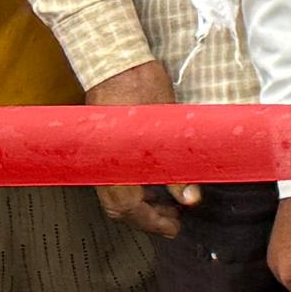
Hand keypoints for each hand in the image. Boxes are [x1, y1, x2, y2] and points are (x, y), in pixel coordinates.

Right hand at [82, 58, 197, 237]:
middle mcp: (101, 167)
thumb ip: (176, 168)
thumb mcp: (166, 131)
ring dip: (142, 203)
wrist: (116, 63)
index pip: (130, 210)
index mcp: (114, 166)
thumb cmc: (140, 90)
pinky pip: (114, 178)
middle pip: (120, 208)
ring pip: (116, 195)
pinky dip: (133, 186)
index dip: (153, 223)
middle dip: (148, 218)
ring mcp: (99, 157)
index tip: (175, 228)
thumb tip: (191, 198)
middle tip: (175, 219)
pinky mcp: (102, 148)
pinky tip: (154, 181)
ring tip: (170, 202)